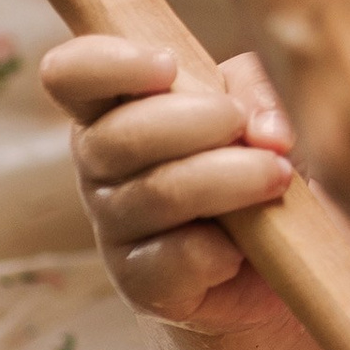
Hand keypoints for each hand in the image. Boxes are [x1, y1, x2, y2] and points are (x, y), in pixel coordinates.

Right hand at [42, 37, 310, 336]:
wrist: (278, 257)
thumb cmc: (256, 164)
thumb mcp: (261, 112)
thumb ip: (258, 94)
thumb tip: (263, 131)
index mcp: (112, 109)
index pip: (70, 75)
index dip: (107, 63)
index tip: (168, 65)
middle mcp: (99, 167)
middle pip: (117, 136)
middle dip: (196, 123)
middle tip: (246, 127)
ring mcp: (115, 229)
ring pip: (156, 194)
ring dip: (228, 179)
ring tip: (278, 176)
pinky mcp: (142, 285)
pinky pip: (174, 259)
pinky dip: (222, 248)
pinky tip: (248, 245)